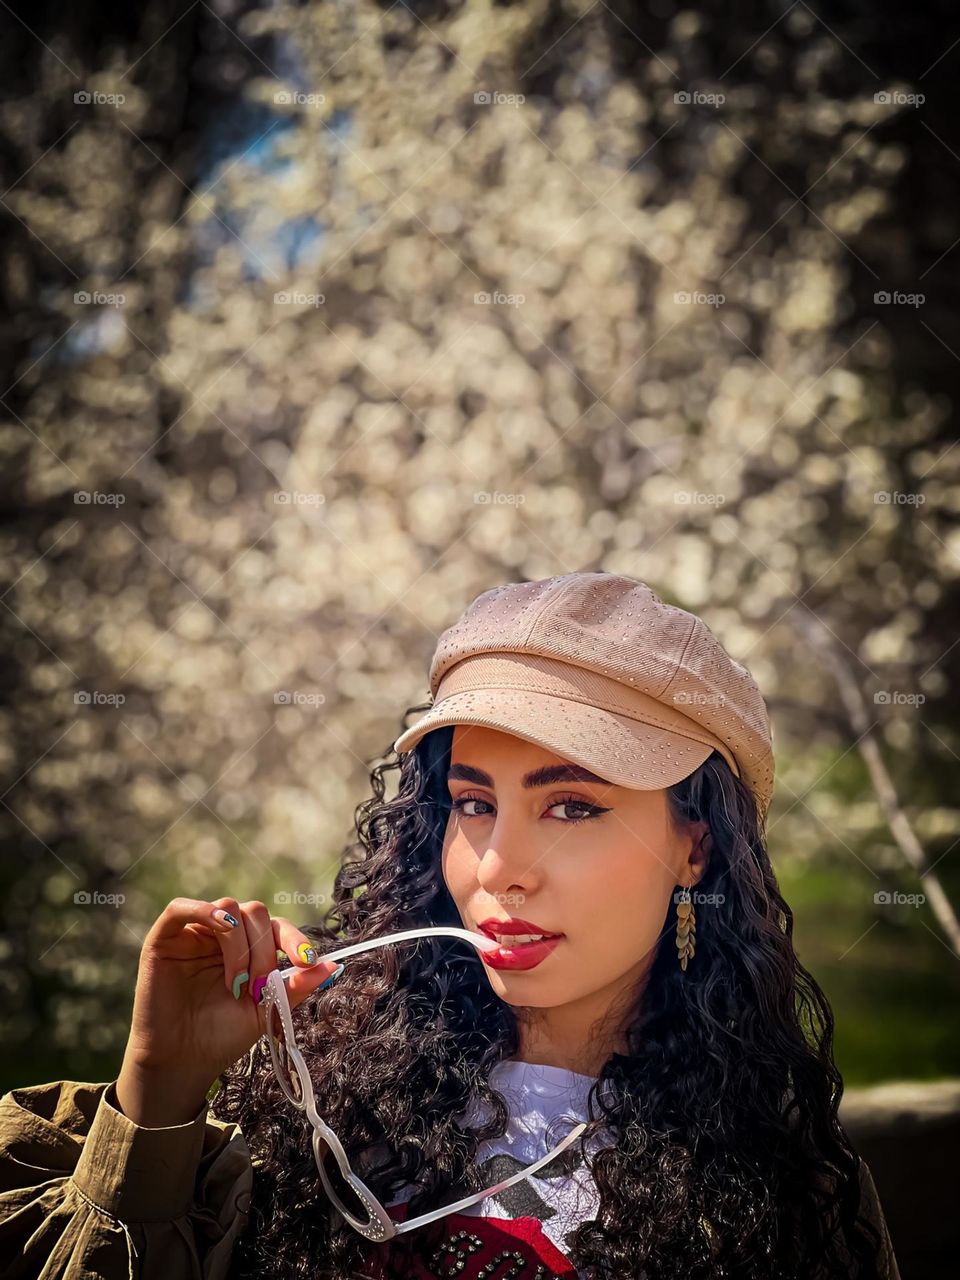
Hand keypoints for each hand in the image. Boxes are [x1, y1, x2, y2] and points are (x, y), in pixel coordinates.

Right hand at [115, 896, 339, 1125]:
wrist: (182, 1062)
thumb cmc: (222, 1036)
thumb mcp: (267, 1011)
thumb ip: (297, 986)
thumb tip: (335, 966)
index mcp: (248, 947)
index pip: (276, 926)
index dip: (294, 938)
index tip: (307, 960)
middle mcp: (222, 934)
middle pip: (255, 911)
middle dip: (264, 949)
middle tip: (259, 986)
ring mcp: (194, 933)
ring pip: (227, 907)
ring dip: (240, 945)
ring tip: (236, 984)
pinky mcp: (165, 938)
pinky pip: (181, 908)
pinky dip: (205, 911)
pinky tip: (222, 929)